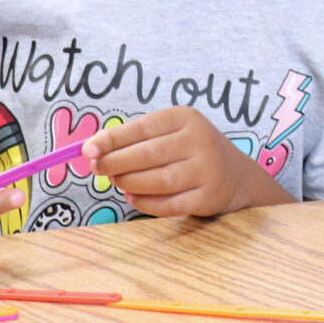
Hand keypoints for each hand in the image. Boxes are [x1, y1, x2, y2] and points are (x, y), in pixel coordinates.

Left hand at [82, 106, 289, 217]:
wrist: (235, 175)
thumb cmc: (189, 150)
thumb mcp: (169, 134)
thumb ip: (134, 140)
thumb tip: (92, 151)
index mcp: (186, 118)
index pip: (143, 128)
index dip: (112, 140)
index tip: (88, 150)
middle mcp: (201, 141)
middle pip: (148, 155)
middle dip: (115, 163)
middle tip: (98, 169)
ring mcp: (207, 170)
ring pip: (157, 181)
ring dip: (129, 183)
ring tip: (117, 181)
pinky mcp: (208, 197)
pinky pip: (169, 204)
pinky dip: (145, 203)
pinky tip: (133, 197)